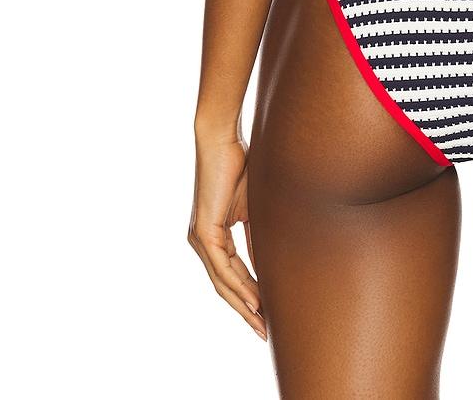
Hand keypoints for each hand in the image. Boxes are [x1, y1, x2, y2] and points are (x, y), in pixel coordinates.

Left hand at [188, 132, 266, 340]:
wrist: (222, 140)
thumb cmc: (239, 166)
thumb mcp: (253, 208)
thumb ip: (257, 236)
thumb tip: (272, 262)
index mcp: (213, 236)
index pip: (232, 275)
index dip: (249, 296)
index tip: (267, 314)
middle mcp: (202, 242)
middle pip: (225, 286)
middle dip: (246, 310)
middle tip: (265, 332)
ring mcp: (200, 238)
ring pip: (222, 282)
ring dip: (243, 305)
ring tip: (262, 323)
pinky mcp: (203, 232)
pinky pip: (222, 267)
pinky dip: (237, 286)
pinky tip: (253, 301)